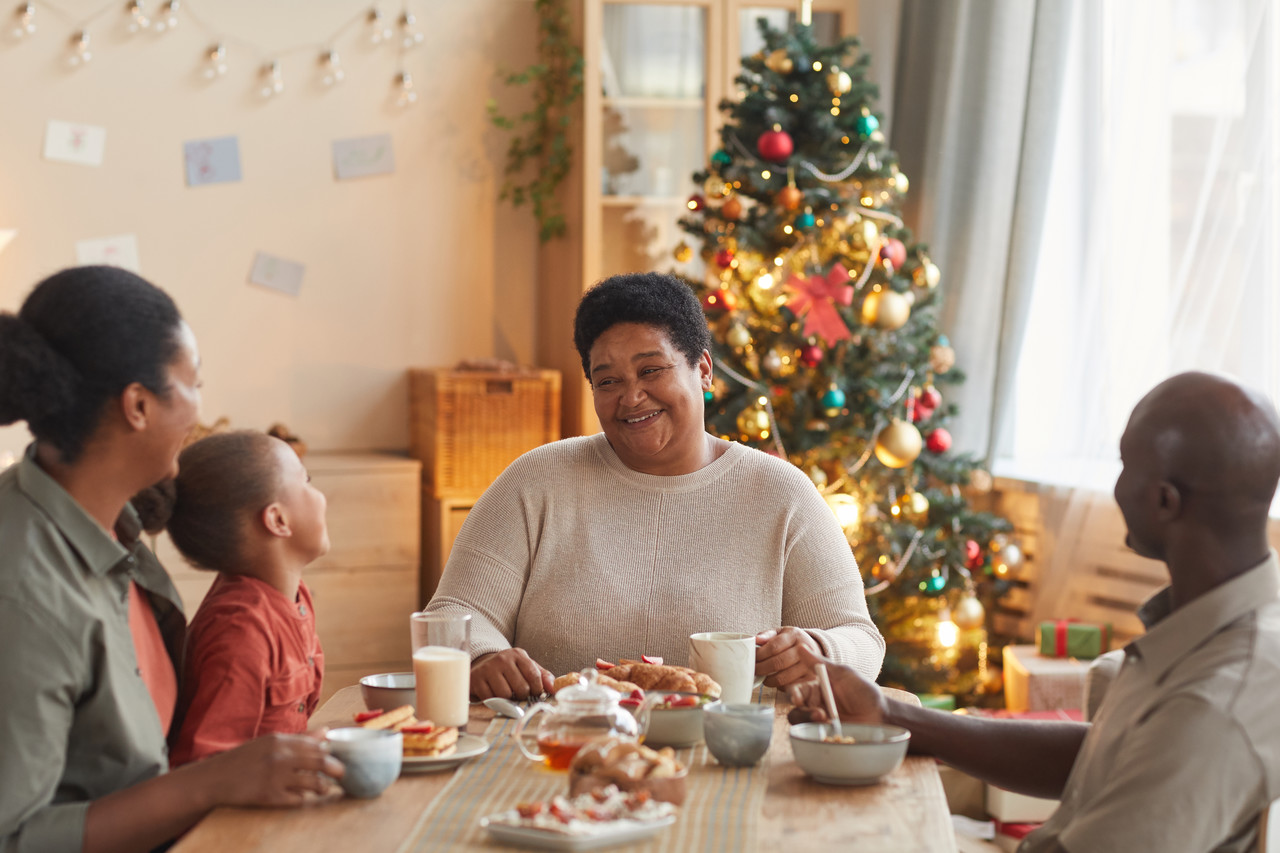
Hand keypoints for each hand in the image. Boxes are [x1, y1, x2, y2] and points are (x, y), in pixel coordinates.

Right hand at [199, 733, 343, 806]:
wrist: (213, 779)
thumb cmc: (243, 759)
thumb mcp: (269, 743)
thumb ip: (299, 739)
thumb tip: (326, 731)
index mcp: (280, 740)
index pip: (317, 744)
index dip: (333, 752)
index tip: (339, 757)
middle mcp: (280, 757)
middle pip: (321, 761)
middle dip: (337, 769)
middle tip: (342, 774)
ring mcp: (275, 777)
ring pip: (313, 783)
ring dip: (323, 787)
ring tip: (325, 788)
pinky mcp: (269, 797)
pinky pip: (298, 800)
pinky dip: (304, 798)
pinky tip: (303, 796)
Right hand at [471, 648, 554, 699]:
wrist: (483, 665)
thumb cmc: (510, 670)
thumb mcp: (527, 668)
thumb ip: (543, 676)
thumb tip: (554, 688)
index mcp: (518, 654)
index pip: (534, 675)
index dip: (537, 689)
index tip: (536, 694)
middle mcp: (502, 659)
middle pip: (521, 688)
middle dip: (522, 695)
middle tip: (518, 694)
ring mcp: (488, 668)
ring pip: (505, 695)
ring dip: (507, 700)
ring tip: (506, 694)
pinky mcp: (476, 679)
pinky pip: (490, 699)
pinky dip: (493, 701)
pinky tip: (493, 694)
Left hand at [754, 626, 821, 688]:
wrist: (814, 649)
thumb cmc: (793, 641)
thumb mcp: (781, 633)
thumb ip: (767, 635)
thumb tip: (756, 639)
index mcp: (794, 635)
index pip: (773, 647)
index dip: (760, 655)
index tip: (753, 658)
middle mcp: (804, 649)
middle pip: (777, 663)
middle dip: (761, 668)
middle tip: (755, 670)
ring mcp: (809, 665)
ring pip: (783, 677)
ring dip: (769, 680)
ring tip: (763, 677)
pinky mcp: (810, 678)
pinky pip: (790, 686)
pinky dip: (779, 686)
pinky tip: (776, 681)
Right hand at [786, 646, 886, 725]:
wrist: (881, 715)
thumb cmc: (864, 692)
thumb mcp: (843, 674)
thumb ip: (820, 663)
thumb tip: (800, 646)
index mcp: (818, 688)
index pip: (798, 690)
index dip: (795, 695)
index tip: (798, 700)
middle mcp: (817, 704)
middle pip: (797, 708)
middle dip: (803, 710)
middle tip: (819, 713)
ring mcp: (821, 720)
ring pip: (801, 722)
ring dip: (809, 720)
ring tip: (827, 720)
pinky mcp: (826, 734)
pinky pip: (812, 734)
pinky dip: (817, 731)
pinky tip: (831, 728)